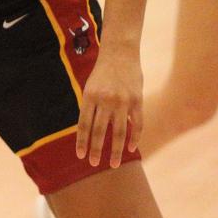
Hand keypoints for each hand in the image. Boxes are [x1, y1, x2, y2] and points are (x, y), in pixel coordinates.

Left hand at [74, 43, 142, 168]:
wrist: (120, 53)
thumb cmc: (102, 72)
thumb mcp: (90, 87)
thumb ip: (90, 108)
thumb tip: (87, 132)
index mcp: (90, 96)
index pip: (84, 124)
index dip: (82, 141)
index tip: (80, 155)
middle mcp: (105, 100)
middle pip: (99, 131)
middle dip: (96, 149)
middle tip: (93, 164)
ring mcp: (123, 101)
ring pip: (118, 132)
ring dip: (115, 150)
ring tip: (113, 164)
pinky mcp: (137, 100)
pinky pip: (137, 124)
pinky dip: (134, 138)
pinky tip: (131, 148)